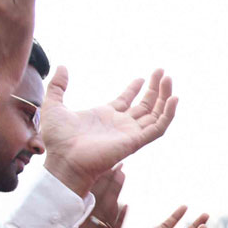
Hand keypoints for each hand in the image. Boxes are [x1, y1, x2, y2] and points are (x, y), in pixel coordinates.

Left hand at [42, 67, 177, 196]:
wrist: (64, 160)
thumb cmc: (58, 140)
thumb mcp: (53, 105)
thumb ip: (58, 86)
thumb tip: (61, 67)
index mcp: (105, 116)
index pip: (127, 101)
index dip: (135, 88)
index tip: (143, 77)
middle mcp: (121, 124)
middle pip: (145, 105)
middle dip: (154, 88)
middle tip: (162, 72)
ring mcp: (130, 133)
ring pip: (155, 114)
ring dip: (164, 97)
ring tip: (169, 79)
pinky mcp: (135, 141)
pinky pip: (158, 128)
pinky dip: (168, 114)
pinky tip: (173, 99)